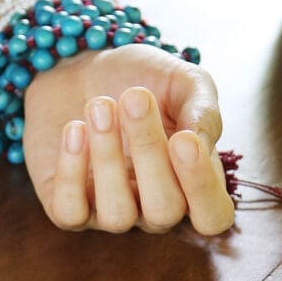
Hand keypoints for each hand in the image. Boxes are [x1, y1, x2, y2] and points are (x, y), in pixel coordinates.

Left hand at [22, 44, 235, 234]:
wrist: (86, 65)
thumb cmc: (144, 78)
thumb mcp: (184, 81)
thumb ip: (204, 109)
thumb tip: (200, 142)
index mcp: (192, 180)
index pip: (212, 215)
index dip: (202, 186)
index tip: (183, 139)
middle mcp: (155, 205)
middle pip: (164, 211)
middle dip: (148, 151)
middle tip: (134, 97)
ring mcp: (112, 209)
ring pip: (117, 215)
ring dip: (107, 156)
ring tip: (99, 105)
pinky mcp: (69, 205)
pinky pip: (71, 212)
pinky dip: (71, 171)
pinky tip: (75, 128)